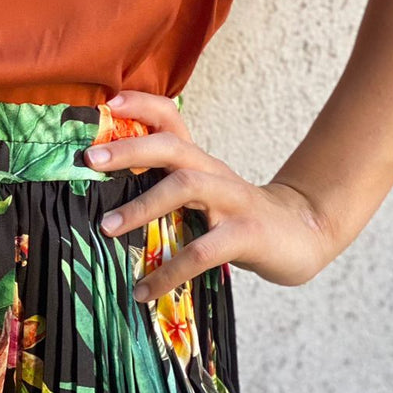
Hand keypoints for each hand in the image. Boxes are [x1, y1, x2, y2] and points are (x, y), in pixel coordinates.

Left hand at [85, 89, 336, 294]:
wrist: (303, 234)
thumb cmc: (239, 217)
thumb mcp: (204, 194)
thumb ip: (166, 187)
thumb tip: (102, 200)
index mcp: (200, 161)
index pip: (172, 119)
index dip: (143, 105)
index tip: (110, 103)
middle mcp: (214, 172)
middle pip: (172, 146)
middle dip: (129, 149)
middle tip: (89, 160)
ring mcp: (233, 201)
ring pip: (186, 187)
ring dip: (142, 205)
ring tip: (106, 227)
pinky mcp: (247, 235)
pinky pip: (202, 250)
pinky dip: (169, 271)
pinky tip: (144, 290)